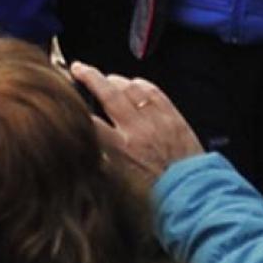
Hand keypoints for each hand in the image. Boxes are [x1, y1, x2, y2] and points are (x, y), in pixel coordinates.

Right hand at [70, 63, 201, 180]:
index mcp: (121, 149)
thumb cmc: (158, 195)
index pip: (91, 121)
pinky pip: (155, 92)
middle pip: (108, 94)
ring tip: (107, 78)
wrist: (192, 193)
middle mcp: (136, 130)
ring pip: (132, 88)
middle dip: (90, 77)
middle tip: (79, 68)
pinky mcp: (173, 117)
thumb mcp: (121, 184)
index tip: (70, 101)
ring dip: (116, 79)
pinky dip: (142, 84)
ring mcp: (156, 120)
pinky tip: (136, 84)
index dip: (78, 108)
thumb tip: (93, 151)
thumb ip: (105, 164)